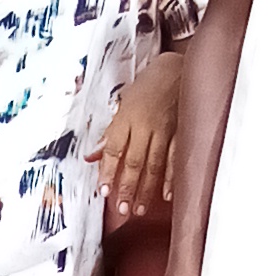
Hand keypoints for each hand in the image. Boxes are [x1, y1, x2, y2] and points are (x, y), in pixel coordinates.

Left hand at [90, 58, 180, 229]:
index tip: (103, 191)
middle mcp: (145, 124)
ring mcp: (166, 129)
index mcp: (127, 116)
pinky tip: (167, 194)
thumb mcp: (124, 101)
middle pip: (134, 161)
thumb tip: (92, 155)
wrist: (179, 66)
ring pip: (154, 165)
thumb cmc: (149, 84)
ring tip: (139, 208)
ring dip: (146, 189)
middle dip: (127, 187)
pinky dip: (172, 178)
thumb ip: (110, 131)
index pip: (114, 148)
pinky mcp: (182, 132)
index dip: (107, 171)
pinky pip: (176, 158)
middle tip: (122, 209)